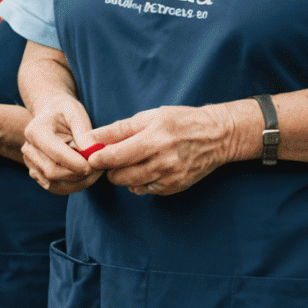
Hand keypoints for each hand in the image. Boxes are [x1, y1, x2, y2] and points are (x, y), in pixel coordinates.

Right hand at [23, 95, 101, 194]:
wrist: (51, 115)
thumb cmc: (64, 111)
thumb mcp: (75, 112)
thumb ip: (83, 132)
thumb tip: (91, 152)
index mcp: (36, 131)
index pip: (55, 154)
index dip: (76, 163)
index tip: (94, 165)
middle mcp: (29, 149)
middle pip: (53, 172)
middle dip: (79, 175)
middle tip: (100, 169)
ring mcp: (31, 164)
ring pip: (55, 184)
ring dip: (79, 182)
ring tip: (96, 171)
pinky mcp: (37, 174)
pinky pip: (56, 188)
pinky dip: (74, 186)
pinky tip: (85, 175)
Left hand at [87, 104, 240, 196]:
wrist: (217, 136)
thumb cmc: (181, 121)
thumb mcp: (150, 116)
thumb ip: (119, 129)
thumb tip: (92, 138)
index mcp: (155, 139)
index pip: (116, 156)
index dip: (98, 159)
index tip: (90, 157)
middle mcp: (163, 161)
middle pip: (121, 176)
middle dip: (109, 169)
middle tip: (108, 159)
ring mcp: (171, 177)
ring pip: (132, 185)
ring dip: (123, 176)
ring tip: (127, 162)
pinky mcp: (175, 187)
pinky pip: (146, 190)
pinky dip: (140, 182)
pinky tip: (145, 169)